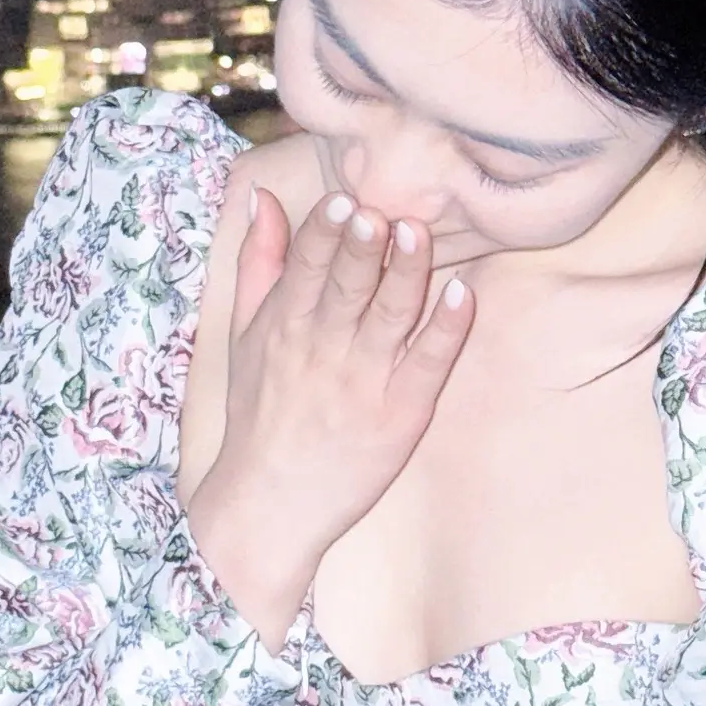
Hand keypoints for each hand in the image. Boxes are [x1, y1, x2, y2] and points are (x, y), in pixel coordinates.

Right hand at [185, 187, 474, 649]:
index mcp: (284, 326)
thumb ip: (257, 264)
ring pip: (391, 315)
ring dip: (406, 273)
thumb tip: (263, 198)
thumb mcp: (242, 336)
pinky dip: (446, 328)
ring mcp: (364, 382)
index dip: (325, 232)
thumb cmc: (259, 414)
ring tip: (417, 233)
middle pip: (347, 286)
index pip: (306, 267)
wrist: (267, 507)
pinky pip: (428, 363)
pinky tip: (463, 294)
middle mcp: (323, 349)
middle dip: (362, 246)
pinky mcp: (402, 413)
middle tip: (379, 210)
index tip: (343, 199)